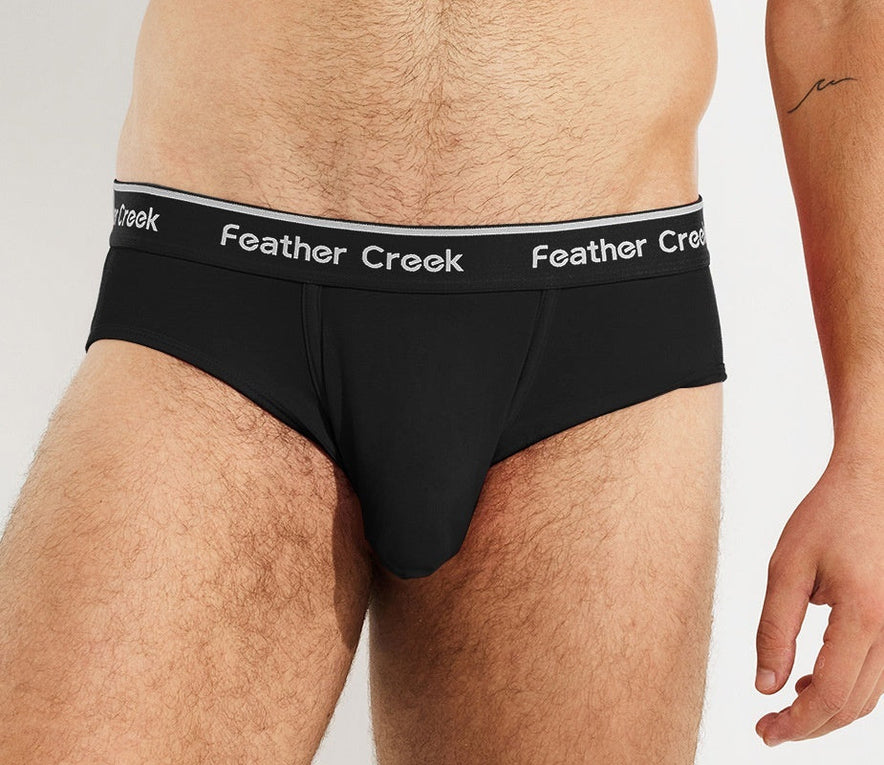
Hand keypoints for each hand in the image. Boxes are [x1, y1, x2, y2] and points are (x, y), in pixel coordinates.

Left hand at [755, 446, 883, 745]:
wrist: (875, 483)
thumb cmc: (828, 517)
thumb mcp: (786, 567)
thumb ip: (774, 628)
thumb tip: (765, 685)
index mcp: (865, 618)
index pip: (831, 697)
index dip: (796, 724)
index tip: (764, 732)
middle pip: (854, 706)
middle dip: (809, 726)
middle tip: (769, 729)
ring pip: (871, 697)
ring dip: (829, 711)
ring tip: (786, 706)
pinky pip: (880, 675)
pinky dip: (848, 689)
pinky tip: (814, 680)